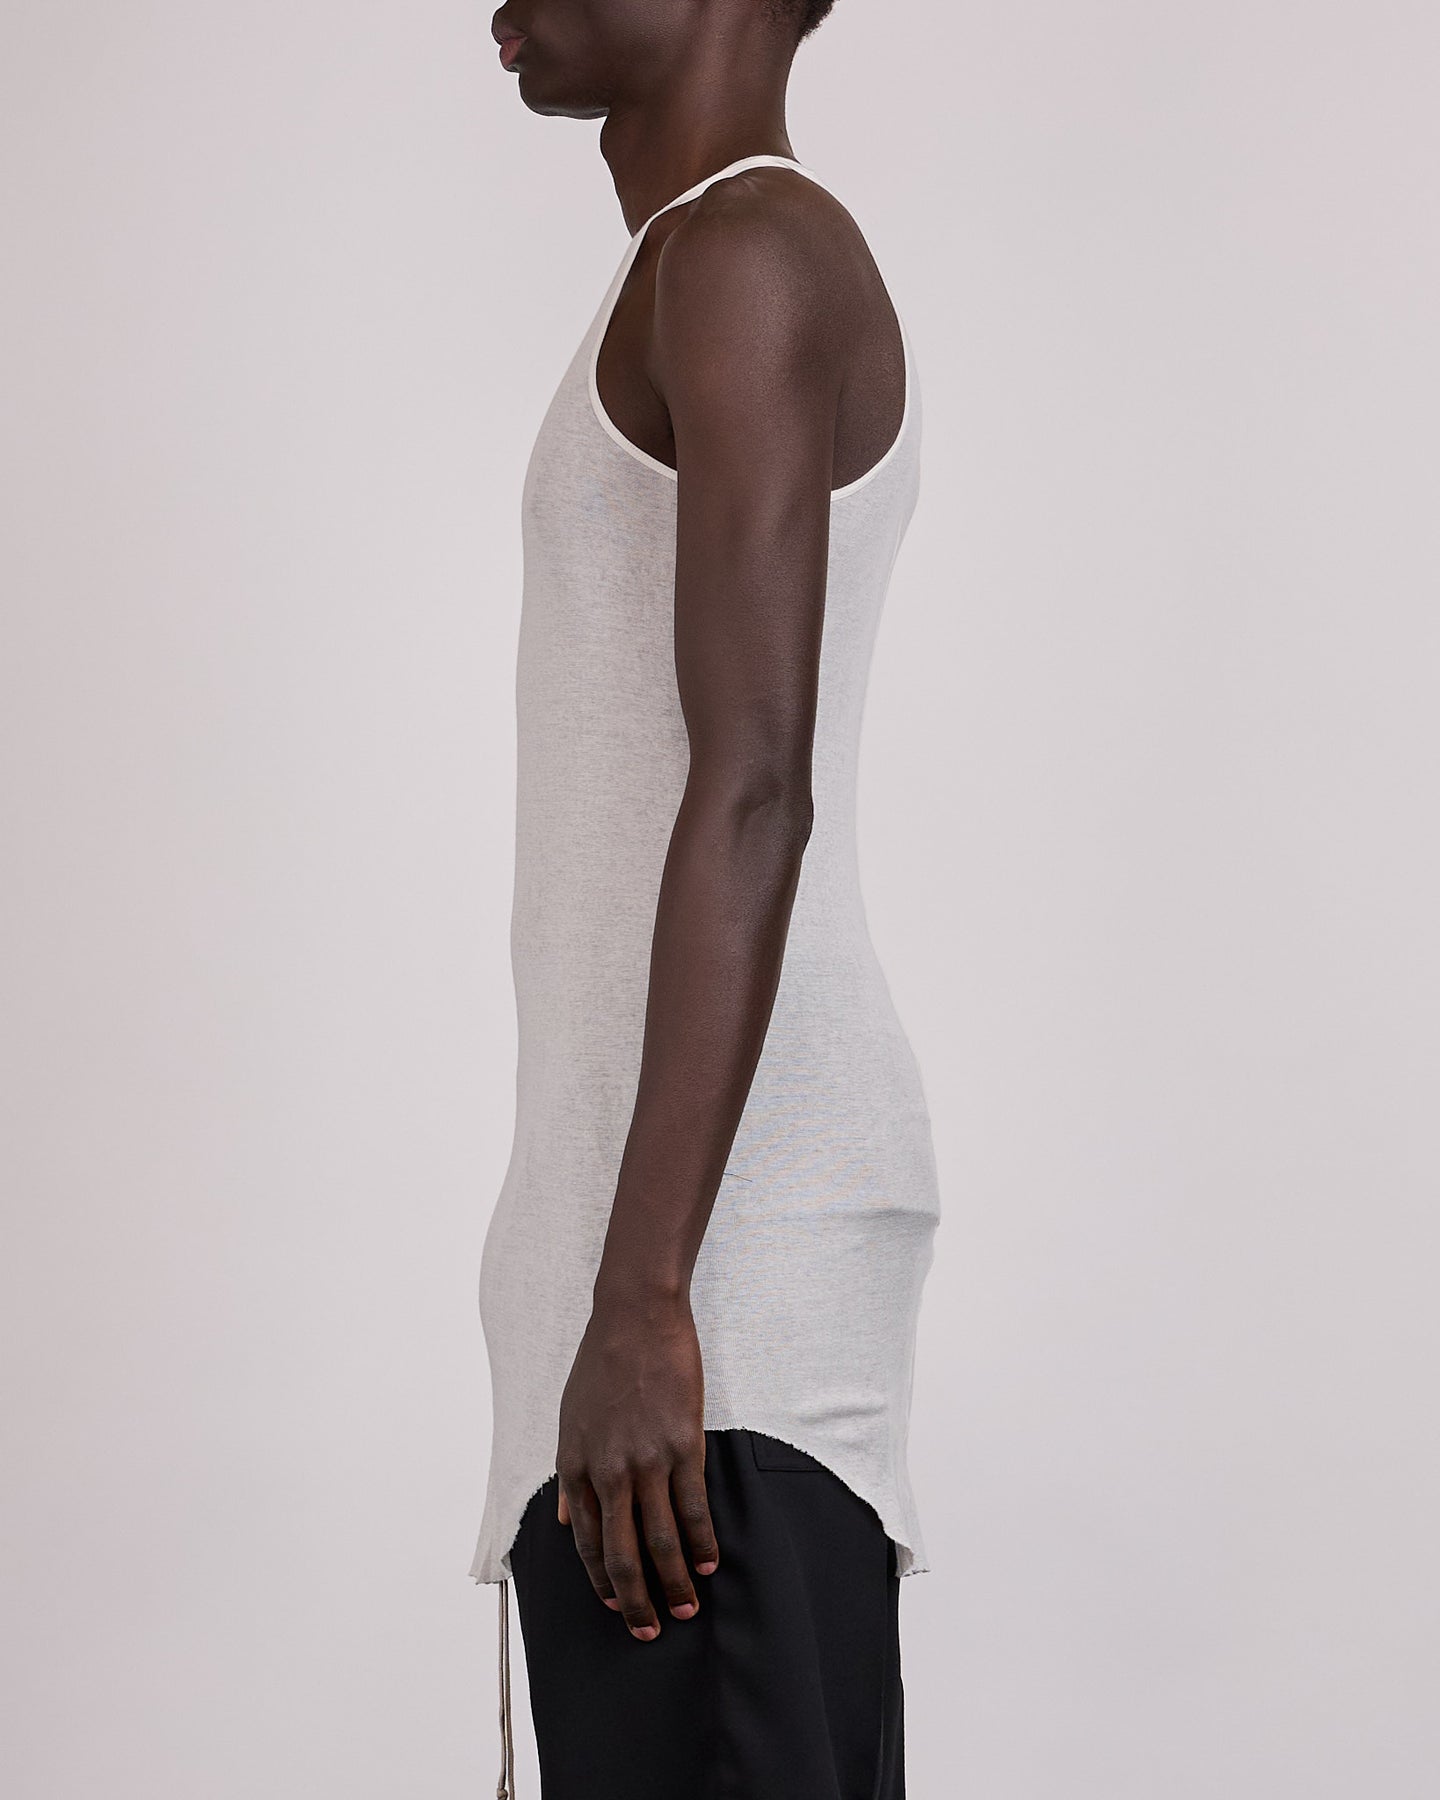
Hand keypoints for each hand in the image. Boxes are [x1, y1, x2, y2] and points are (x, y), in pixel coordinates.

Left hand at [555, 1293, 719, 1639]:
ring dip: (676, 1582)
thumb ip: (571, 1474)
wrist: (635, 1317)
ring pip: (661, 1541)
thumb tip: (569, 1520)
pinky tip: (709, 1560)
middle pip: (622, 1555)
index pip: (587, 1543)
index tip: (618, 1607)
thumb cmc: (601, 1363)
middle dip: (637, 1601)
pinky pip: (693, 1508)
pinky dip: (702, 1542)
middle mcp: (608, 1472)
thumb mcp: (570, 1418)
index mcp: (575, 1467)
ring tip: (687, 1607)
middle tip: (651, 1629)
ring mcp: (647, 1461)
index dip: (602, 1582)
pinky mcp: (684, 1446)